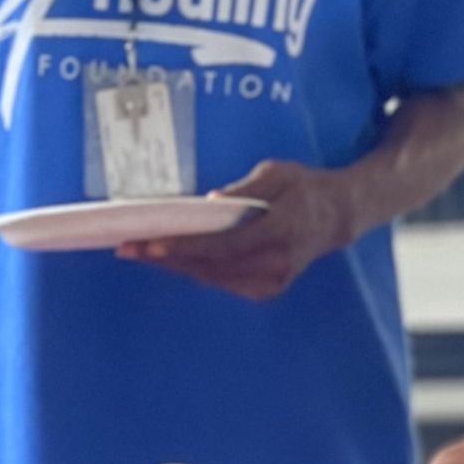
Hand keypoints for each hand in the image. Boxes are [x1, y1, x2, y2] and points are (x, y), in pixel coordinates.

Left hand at [118, 159, 355, 299]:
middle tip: (126, 247)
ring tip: (138, 252)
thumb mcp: (278, 173)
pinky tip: (170, 258)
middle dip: (165, 257)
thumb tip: (212, 202)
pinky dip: (194, 269)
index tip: (151, 244)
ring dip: (173, 265)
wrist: (336, 217)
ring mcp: (272, 281)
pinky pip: (221, 280)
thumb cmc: (302, 188)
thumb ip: (247, 190)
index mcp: (280, 230)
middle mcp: (276, 262)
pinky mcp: (266, 290)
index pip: (224, 244)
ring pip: (211, 277)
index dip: (185, 247)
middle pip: (210, 265)